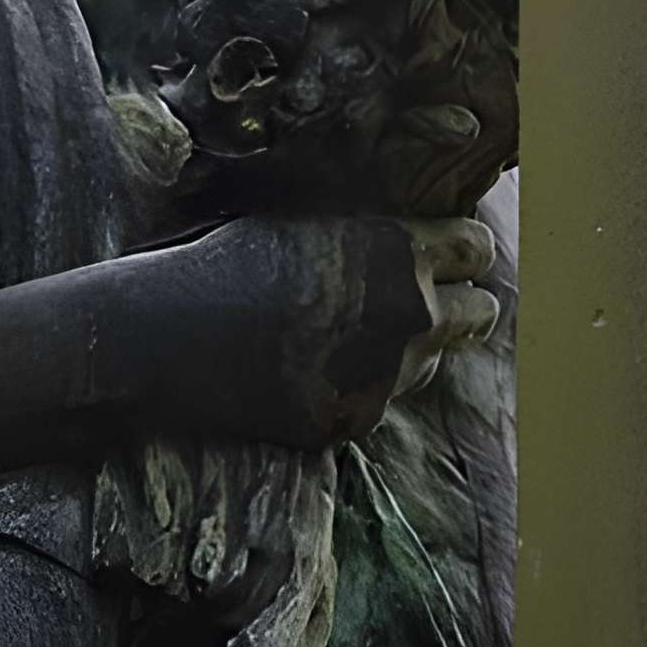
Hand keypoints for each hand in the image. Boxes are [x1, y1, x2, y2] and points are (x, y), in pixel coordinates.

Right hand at [169, 208, 496, 451]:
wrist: (165, 337)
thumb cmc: (225, 262)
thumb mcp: (306, 225)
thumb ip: (371, 234)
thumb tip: (420, 236)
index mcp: (395, 248)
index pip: (477, 251)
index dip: (462, 252)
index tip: (445, 257)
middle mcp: (408, 312)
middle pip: (481, 313)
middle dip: (459, 304)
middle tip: (421, 302)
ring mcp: (387, 374)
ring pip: (432, 359)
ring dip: (409, 348)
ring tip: (349, 333)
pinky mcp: (357, 422)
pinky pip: (384, 399)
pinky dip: (363, 385)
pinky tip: (314, 367)